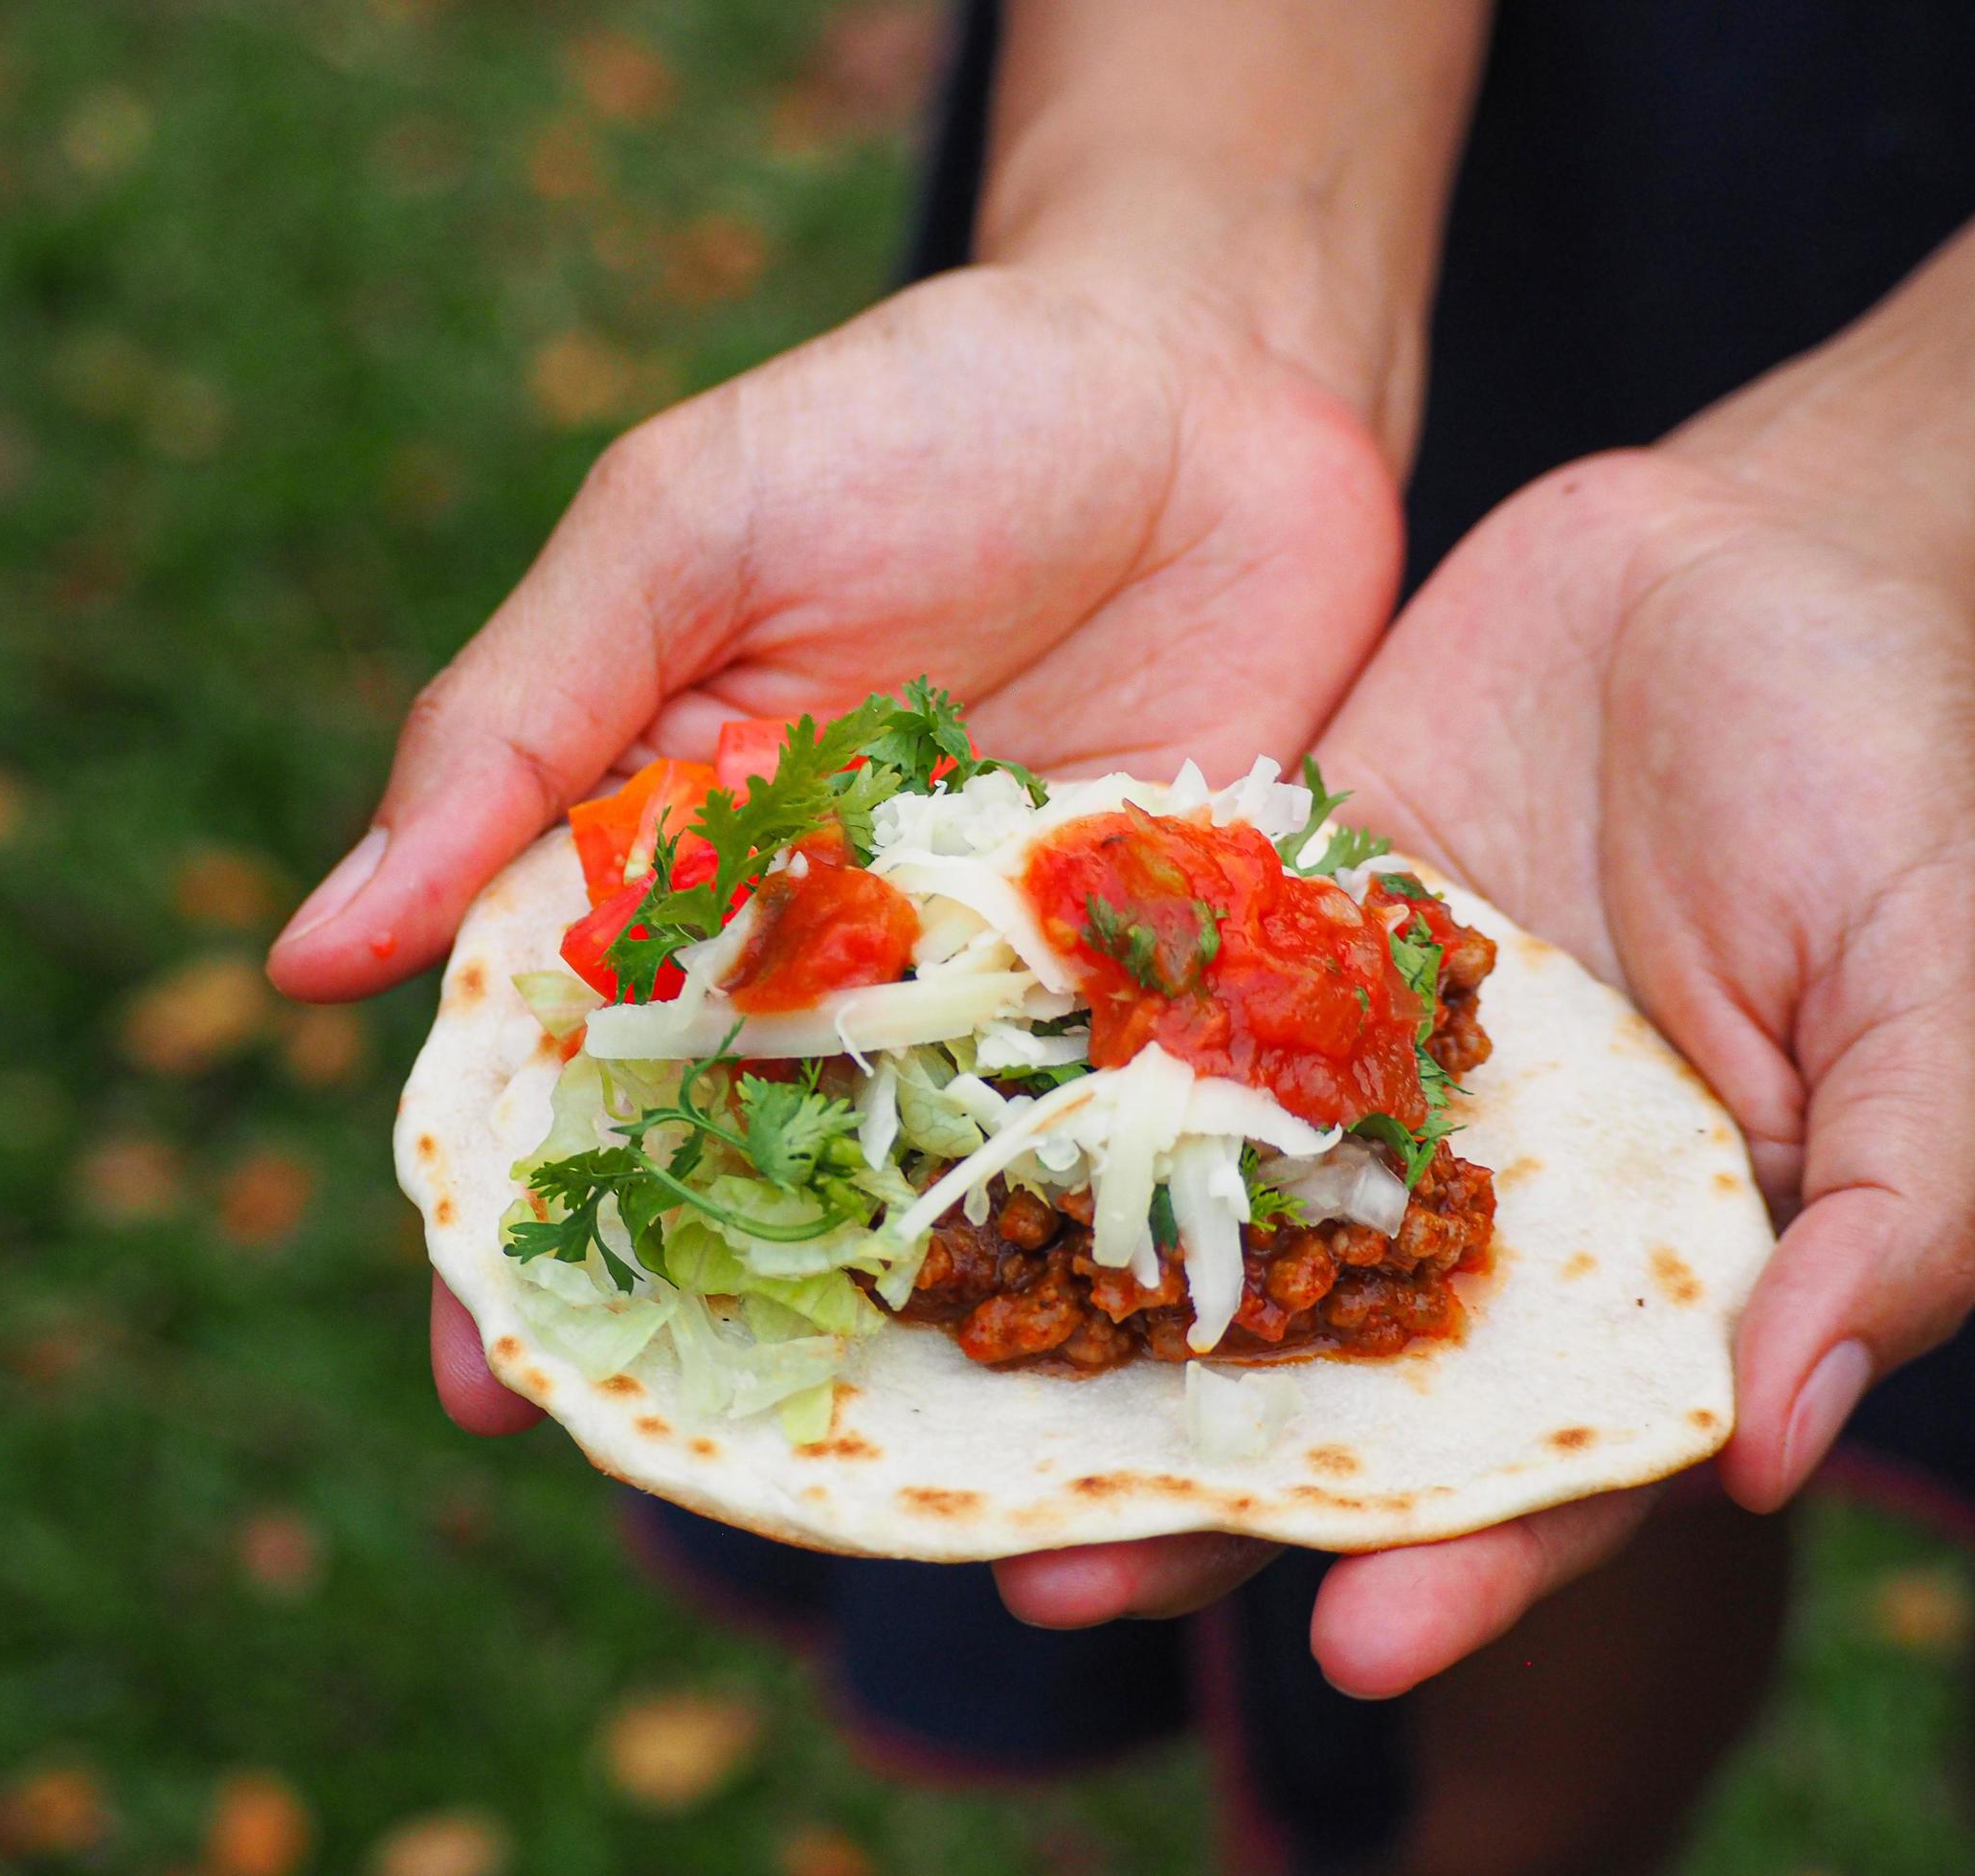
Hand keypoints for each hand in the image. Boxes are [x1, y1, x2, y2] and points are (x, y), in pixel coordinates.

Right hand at [275, 263, 1404, 1442]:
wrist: (1210, 372)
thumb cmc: (917, 420)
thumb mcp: (683, 536)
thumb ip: (514, 728)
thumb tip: (315, 952)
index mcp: (673, 861)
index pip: (557, 1070)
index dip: (513, 1221)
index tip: (485, 1370)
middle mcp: (823, 955)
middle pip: (729, 1174)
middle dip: (687, 1319)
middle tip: (658, 1466)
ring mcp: (997, 988)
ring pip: (918, 1194)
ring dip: (889, 1328)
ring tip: (867, 1484)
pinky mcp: (1164, 992)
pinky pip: (1120, 1138)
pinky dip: (1098, 1248)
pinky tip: (1084, 1368)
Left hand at [1000, 417, 1974, 1689]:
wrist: (1742, 556)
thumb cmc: (1893, 771)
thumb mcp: (1935, 989)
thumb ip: (1900, 1209)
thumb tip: (1773, 1443)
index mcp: (1631, 1262)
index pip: (1547, 1463)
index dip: (1465, 1568)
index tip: (1357, 1652)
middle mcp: (1459, 1199)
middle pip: (1320, 1395)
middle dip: (1196, 1497)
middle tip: (1051, 1589)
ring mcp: (1332, 1080)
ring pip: (1186, 1242)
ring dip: (1067, 1334)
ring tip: (938, 1410)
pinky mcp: (1244, 951)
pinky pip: (1123, 1041)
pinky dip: (1026, 1104)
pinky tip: (916, 1165)